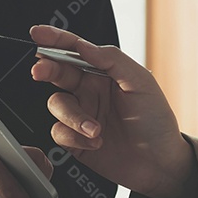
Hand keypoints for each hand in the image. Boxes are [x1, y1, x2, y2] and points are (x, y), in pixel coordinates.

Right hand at [29, 25, 197, 197]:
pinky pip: (58, 132)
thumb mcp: (141, 82)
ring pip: (56, 104)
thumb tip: (82, 45)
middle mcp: (89, 90)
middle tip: (39, 71)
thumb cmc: (156, 121)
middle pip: (57, 73)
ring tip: (96, 130)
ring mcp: (80, 114)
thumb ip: (112, 59)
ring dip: (73, 117)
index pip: (75, 50)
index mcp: (103, 72)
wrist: (160, 164)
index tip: (37, 33)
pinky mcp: (74, 139)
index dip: (55, 39)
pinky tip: (96, 143)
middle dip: (46, 69)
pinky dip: (75, 137)